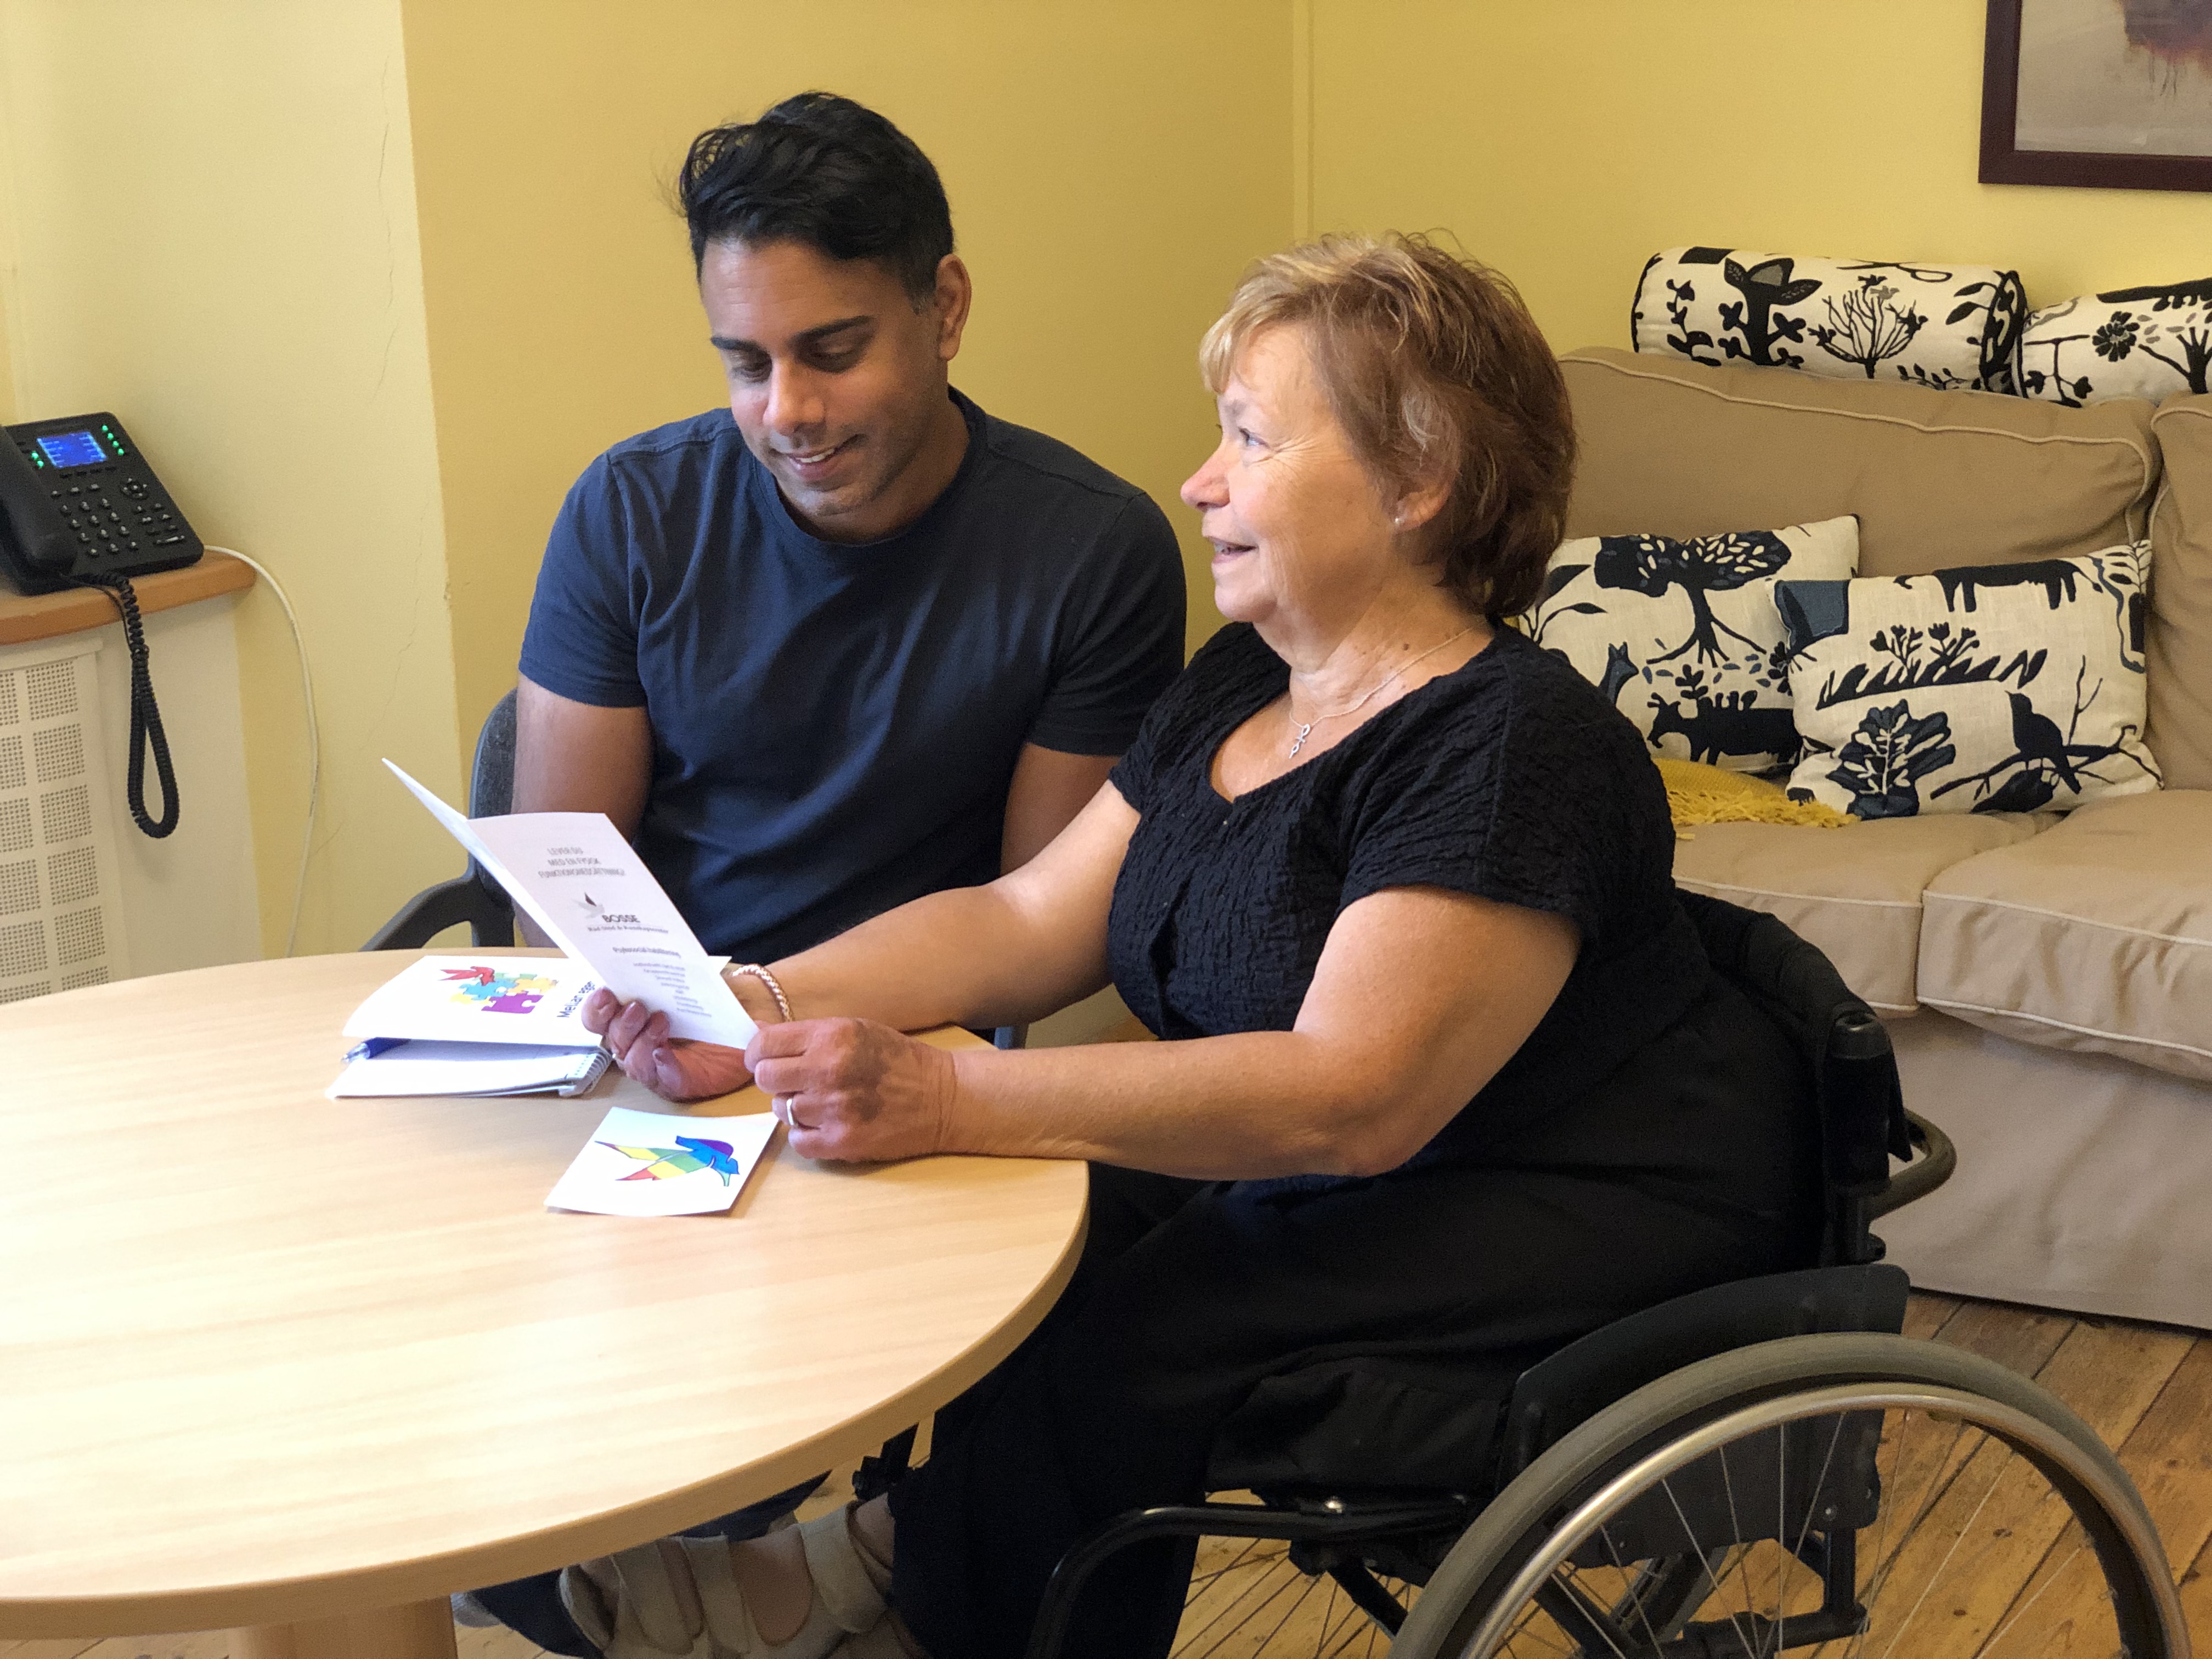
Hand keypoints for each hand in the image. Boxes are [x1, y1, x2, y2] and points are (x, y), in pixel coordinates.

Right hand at [582, 988, 753, 1101]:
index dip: (596, 1008)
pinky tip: (664, 1052)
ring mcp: (657, 1065)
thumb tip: (659, 957)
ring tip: (660, 1021)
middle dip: (619, 1024)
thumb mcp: (696, 978)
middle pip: (612, 1041)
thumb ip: (675, 971)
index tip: (605, 992)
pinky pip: (663, 1079)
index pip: (601, 1017)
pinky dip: (660, 1065)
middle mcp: (639, 1042)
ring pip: (631, 1062)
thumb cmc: (719, 997)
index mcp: (635, 1015)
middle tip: (636, 1007)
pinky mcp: (680, 1082)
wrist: (756, 1017)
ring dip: (640, 1041)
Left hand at [745, 1018, 956, 1163]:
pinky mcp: (842, 1141)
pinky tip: (827, 1124)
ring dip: (795, 1107)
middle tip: (794, 1082)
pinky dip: (806, 1134)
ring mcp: (834, 1109)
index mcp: (833, 1037)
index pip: (765, 1045)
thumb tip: (758, 1039)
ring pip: (781, 1111)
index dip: (757, 1054)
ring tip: (824, 1102)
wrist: (942, 1098)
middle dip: (775, 1080)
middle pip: (765, 1079)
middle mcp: (829, 1070)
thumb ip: (809, 1035)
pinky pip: (797, 1140)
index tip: (764, 1060)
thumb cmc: (898, 1060)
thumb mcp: (856, 1030)